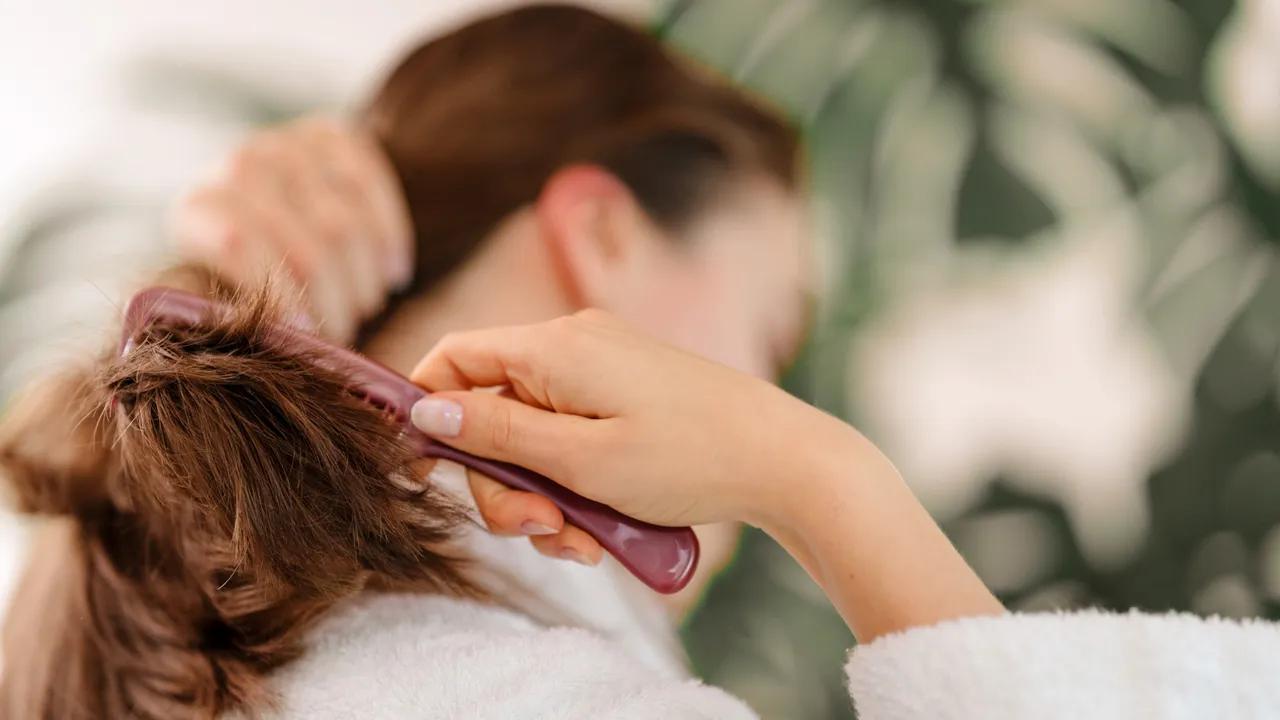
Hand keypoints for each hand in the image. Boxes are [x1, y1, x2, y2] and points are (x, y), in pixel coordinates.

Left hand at [171, 116, 412, 342]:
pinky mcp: (334, 134)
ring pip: (345, 224)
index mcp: (199, 208)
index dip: (282, 298)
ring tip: (366, 302)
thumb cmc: (256, 278)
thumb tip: (283, 361)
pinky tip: (395, 272)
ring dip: (365, 279)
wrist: (279, 212)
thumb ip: (249, 319)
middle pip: (306, 245)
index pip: (241, 245)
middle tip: (346, 331)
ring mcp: (288, 143)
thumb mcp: (234, 297)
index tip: (308, 339)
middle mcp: (239, 164)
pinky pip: (374, 188)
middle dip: (335, 301)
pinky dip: (391, 238)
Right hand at [407, 310, 825, 531]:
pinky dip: (574, 484)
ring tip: (581, 542)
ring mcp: (604, 370)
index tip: (426, 470)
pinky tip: (601, 531)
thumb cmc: (687, 457)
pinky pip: (574, 438)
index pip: (456, 357)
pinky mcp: (628, 396)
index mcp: (555, 348)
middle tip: (537, 531)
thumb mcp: (579, 458)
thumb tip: (426, 410)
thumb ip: (497, 433)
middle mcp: (575, 347)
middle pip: (493, 410)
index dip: (427, 409)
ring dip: (542, 496)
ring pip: (534, 435)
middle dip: (502, 481)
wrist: (784, 460)